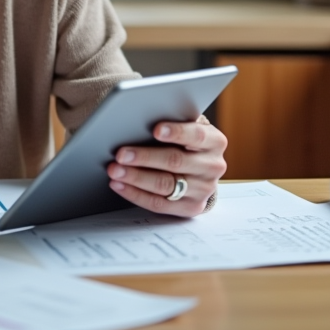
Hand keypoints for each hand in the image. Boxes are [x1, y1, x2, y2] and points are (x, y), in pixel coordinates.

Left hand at [106, 116, 226, 216]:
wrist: (201, 169)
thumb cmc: (185, 141)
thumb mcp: (187, 128)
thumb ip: (172, 124)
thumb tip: (138, 122)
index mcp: (215, 141)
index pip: (197, 135)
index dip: (176, 132)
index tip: (156, 129)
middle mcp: (212, 166)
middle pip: (176, 161)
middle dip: (145, 157)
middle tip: (121, 154)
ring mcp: (203, 189)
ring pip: (165, 184)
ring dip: (136, 177)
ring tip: (115, 170)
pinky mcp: (191, 207)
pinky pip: (159, 203)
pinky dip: (135, 194)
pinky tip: (119, 184)